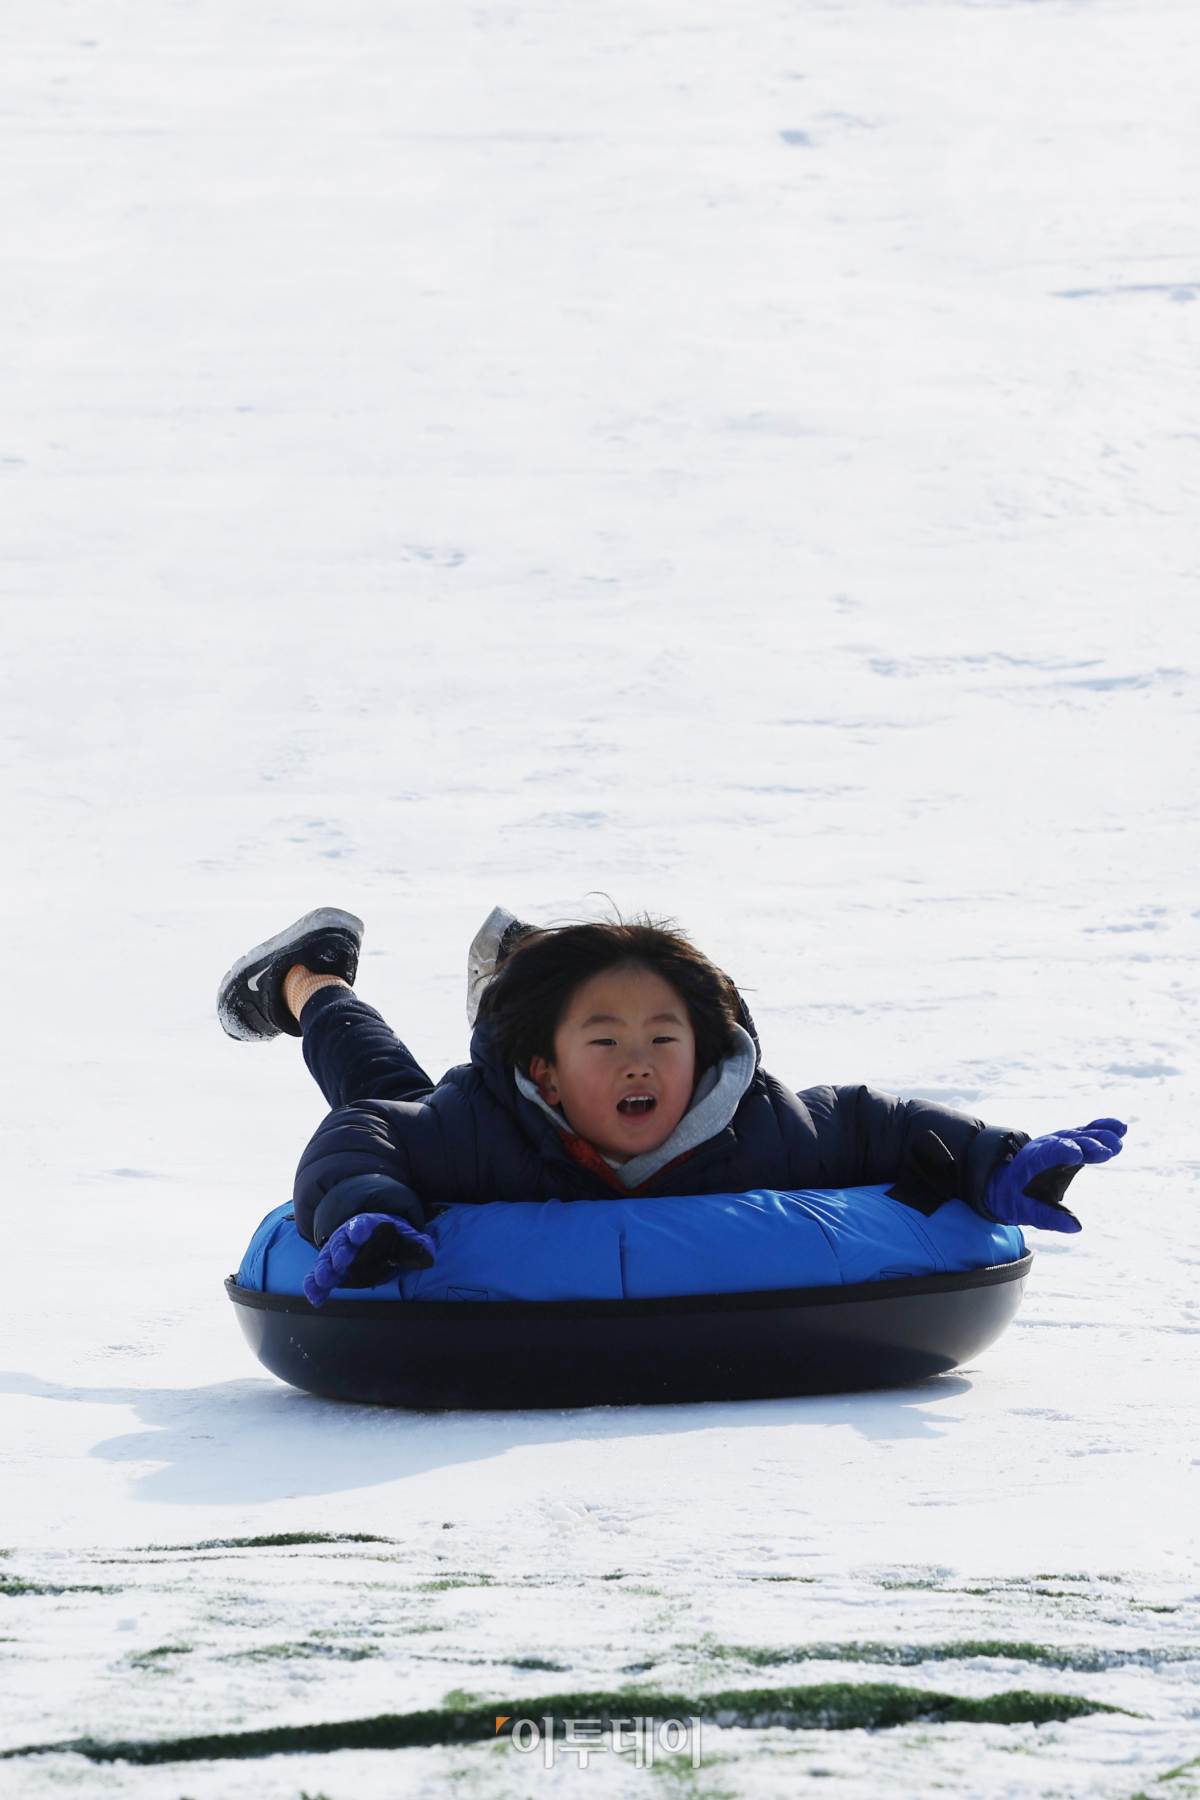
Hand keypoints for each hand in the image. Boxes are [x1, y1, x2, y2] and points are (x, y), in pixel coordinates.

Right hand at [303, 1211, 435, 1307]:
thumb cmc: (389, 1236)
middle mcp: (348, 1238)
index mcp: (368, 1226)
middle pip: (341, 1241)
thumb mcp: (404, 1236)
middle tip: (342, 1262)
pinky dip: (314, 1285)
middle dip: (341, 1251)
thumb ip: (416, 1244)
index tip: (359, 1233)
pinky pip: (318, 1276)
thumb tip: (429, 1253)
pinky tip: (316, 1298)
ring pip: (327, 1259)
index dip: (361, 1228)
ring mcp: (336, 1253)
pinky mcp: (330, 1268)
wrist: (371, 1234)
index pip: (363, 1223)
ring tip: (325, 1280)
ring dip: (324, 1269)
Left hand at [984, 1118, 1126, 1232]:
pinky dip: (1102, 1129)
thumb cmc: (1012, 1198)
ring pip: (1079, 1134)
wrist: (1005, 1181)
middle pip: (1067, 1140)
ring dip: (1099, 1135)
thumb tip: (1076, 1228)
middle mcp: (1045, 1147)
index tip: (1079, 1154)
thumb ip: (1046, 1217)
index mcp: (1031, 1161)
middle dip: (1087, 1144)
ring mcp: (1058, 1142)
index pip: (1047, 1152)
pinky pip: (1086, 1133)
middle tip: (1108, 1151)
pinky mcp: (1070, 1143)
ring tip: (1118, 1141)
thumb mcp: (1022, 1211)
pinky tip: (1121, 1128)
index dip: (1062, 1151)